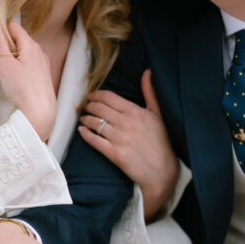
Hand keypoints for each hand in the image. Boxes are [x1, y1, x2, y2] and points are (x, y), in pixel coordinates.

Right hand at [0, 19, 56, 141]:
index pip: (13, 26)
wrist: (39, 113)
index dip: (1, 31)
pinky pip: (30, 64)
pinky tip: (17, 79)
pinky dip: (21, 66)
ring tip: (6, 71)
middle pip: (19, 40)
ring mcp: (43, 64)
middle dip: (6, 45)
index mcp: (31, 46)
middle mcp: (40, 52)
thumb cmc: (23, 90)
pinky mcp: (44, 76)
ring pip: (25, 53)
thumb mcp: (5, 64)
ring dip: (13, 57)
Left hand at [79, 70, 179, 220]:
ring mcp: (119, 139)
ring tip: (83, 118)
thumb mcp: (158, 115)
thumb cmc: (161, 143)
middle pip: (99, 108)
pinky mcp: (115, 154)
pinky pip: (95, 141)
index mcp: (135, 112)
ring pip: (95, 123)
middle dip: (88, 105)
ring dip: (86, 119)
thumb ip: (150, 93)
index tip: (92, 96)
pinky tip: (82, 131)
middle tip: (85, 106)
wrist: (162, 171)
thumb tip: (147, 72)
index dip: (96, 95)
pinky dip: (86, 134)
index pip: (109, 97)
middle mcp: (126, 123)